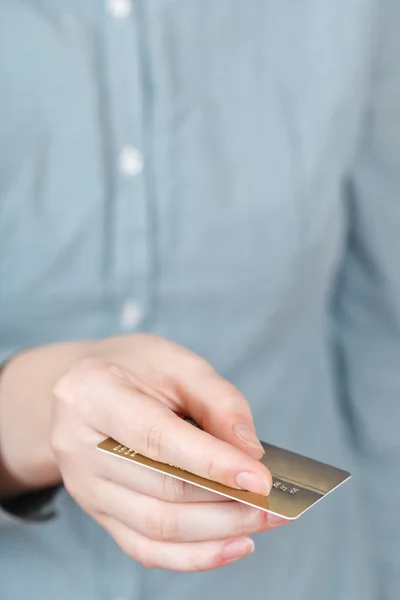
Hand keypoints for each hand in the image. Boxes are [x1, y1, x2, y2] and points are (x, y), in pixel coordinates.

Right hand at [51, 334, 285, 570]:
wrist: (89, 385)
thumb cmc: (137, 368)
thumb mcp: (178, 362)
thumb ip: (218, 402)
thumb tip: (251, 454)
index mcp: (91, 394)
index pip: (156, 437)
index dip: (211, 462)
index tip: (261, 478)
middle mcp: (77, 445)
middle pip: (159, 489)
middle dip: (225, 502)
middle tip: (277, 505)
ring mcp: (84, 485)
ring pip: (155, 527)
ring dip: (218, 531)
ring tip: (265, 521)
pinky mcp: (97, 511)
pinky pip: (145, 548)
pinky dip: (193, 555)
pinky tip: (234, 543)